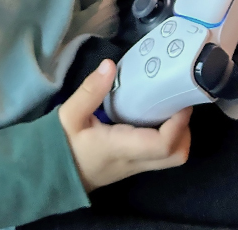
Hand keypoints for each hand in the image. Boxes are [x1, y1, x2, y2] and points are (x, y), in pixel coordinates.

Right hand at [58, 60, 192, 191]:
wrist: (51, 173)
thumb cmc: (62, 144)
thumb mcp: (70, 114)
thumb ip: (90, 91)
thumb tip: (110, 65)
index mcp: (121, 148)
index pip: (163, 144)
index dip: (179, 123)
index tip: (179, 99)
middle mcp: (135, 161)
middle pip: (177, 155)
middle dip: (186, 129)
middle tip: (178, 102)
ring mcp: (136, 167)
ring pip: (172, 158)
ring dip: (179, 134)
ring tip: (169, 106)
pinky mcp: (134, 166)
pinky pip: (161, 155)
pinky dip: (168, 137)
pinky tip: (155, 116)